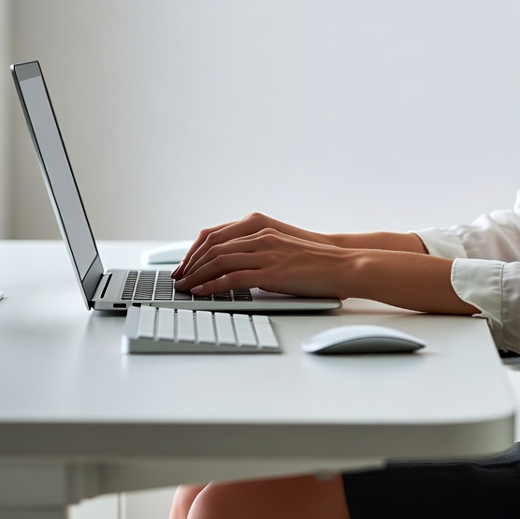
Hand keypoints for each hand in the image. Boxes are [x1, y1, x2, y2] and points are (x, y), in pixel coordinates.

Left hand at [172, 213, 350, 299]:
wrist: (342, 265)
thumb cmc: (315, 260)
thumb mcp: (281, 247)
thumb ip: (258, 250)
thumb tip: (234, 266)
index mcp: (260, 226)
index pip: (215, 234)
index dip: (195, 250)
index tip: (184, 264)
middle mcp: (259, 235)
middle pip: (212, 246)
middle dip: (190, 263)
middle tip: (177, 278)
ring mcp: (265, 252)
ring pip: (218, 261)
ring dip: (196, 275)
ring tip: (183, 287)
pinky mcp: (271, 272)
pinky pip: (232, 278)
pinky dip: (212, 286)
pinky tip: (202, 292)